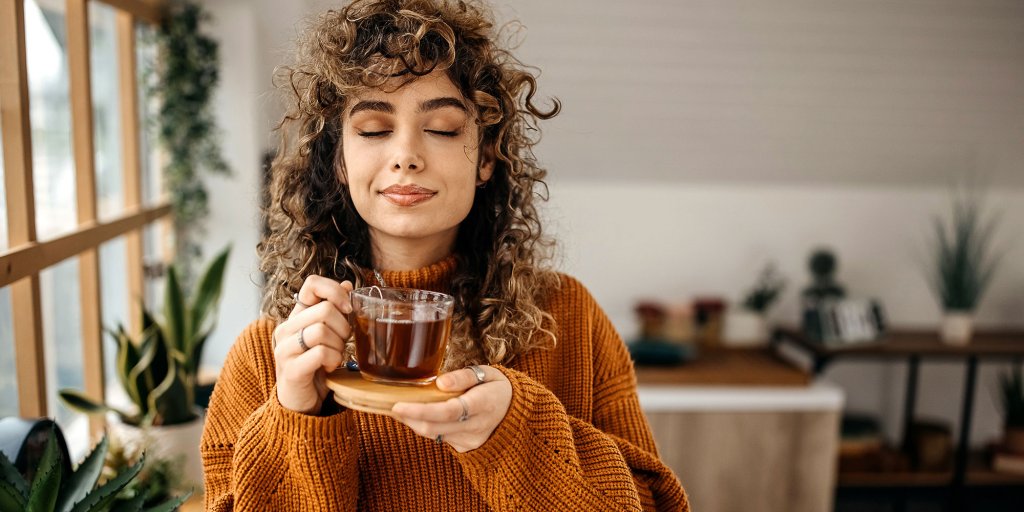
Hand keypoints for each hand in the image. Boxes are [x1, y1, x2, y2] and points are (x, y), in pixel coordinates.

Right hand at [273, 275, 353, 414]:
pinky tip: (329, 367)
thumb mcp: (329, 335)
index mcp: (297, 316)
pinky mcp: (291, 369)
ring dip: (338, 346)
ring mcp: (285, 349)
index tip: (348, 309)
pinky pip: (321, 353)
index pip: (312, 284)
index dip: (335, 291)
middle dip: (344, 327)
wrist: (301, 402)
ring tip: (334, 356)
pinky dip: (333, 360)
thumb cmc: (317, 366)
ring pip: (322, 330)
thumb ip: (335, 311)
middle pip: (325, 309)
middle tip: (342, 343)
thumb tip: (347, 285)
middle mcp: (286, 329)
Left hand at [392, 365, 511, 452]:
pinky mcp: (465, 447)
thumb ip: (464, 376)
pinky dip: (426, 426)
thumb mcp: (487, 372)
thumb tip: (440, 383)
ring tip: (400, 408)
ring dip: (414, 422)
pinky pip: (439, 437)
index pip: (448, 411)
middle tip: (391, 406)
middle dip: (409, 418)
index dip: (421, 410)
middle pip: (435, 426)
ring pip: (433, 434)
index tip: (399, 405)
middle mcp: (477, 426)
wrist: (515, 412)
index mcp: (483, 404)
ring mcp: (471, 440)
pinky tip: (419, 415)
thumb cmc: (497, 387)